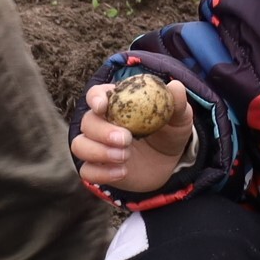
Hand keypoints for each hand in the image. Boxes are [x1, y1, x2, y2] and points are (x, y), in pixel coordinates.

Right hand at [72, 80, 195, 192]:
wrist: (170, 162)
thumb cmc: (170, 132)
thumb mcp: (179, 118)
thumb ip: (176, 103)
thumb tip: (175, 86)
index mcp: (116, 104)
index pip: (96, 95)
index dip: (95, 98)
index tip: (103, 106)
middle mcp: (101, 124)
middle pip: (86, 122)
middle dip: (102, 131)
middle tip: (126, 139)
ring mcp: (97, 147)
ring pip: (80, 146)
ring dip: (99, 151)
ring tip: (126, 156)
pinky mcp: (98, 168)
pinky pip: (87, 171)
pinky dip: (102, 173)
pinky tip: (122, 172)